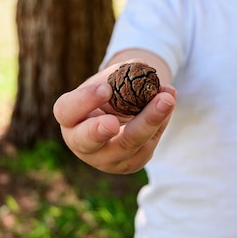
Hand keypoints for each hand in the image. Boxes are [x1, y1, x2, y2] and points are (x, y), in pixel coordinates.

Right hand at [53, 69, 175, 173]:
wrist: (124, 109)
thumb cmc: (111, 89)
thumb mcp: (112, 77)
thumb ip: (127, 74)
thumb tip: (150, 77)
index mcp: (70, 118)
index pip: (67, 112)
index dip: (84, 101)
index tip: (105, 89)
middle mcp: (82, 144)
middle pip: (89, 141)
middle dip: (100, 131)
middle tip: (112, 123)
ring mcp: (106, 158)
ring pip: (128, 145)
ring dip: (149, 120)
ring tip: (166, 99)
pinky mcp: (131, 163)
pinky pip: (147, 145)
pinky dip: (161, 121)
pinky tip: (169, 101)